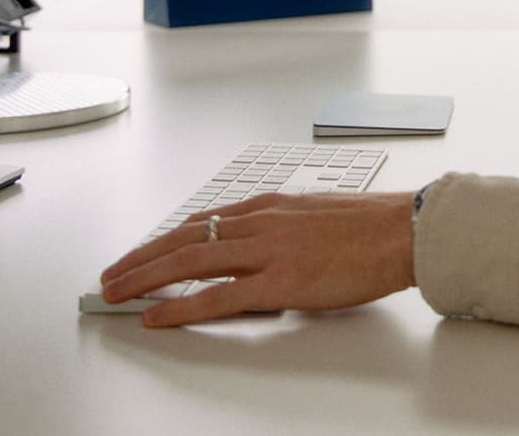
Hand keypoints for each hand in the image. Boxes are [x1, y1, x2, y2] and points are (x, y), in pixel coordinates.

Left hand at [99, 191, 417, 327]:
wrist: (406, 230)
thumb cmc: (373, 226)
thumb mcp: (318, 215)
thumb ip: (285, 230)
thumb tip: (266, 251)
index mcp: (272, 205)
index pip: (204, 219)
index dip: (166, 237)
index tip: (144, 251)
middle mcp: (262, 221)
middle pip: (185, 236)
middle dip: (142, 257)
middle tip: (112, 273)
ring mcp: (269, 250)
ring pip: (190, 259)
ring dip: (146, 276)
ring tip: (117, 291)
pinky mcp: (281, 280)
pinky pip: (218, 295)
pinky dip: (180, 304)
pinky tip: (156, 314)